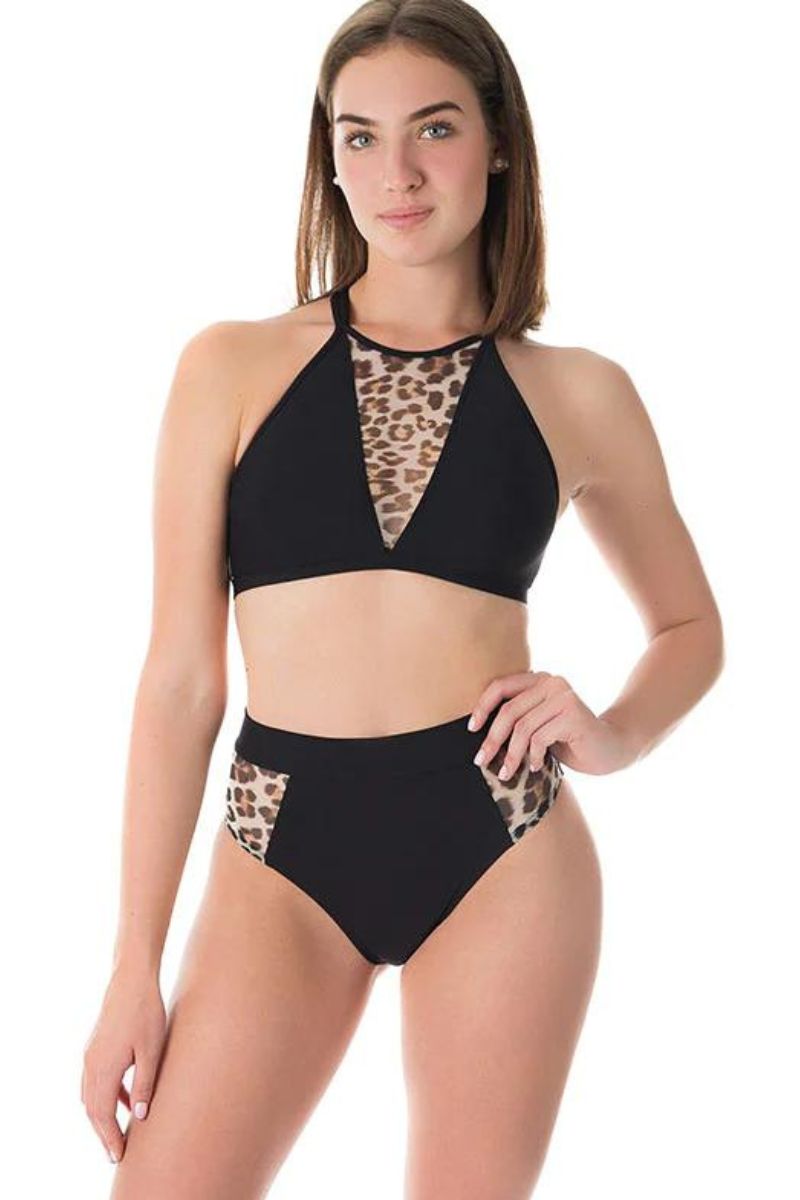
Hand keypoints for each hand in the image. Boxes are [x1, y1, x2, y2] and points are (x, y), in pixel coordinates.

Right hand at [81, 964, 165, 1164]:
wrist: (132, 979)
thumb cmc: (146, 1012)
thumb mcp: (151, 1051)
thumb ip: (144, 1084)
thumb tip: (140, 1115)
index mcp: (103, 1068)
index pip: (102, 1114)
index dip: (109, 1137)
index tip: (118, 1155)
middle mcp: (91, 1064)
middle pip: (92, 1109)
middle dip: (103, 1132)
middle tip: (116, 1152)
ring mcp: (91, 1054)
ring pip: (91, 1096)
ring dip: (102, 1115)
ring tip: (118, 1131)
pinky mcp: (96, 1046)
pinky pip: (95, 1080)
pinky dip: (105, 1095)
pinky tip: (125, 1099)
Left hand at [468, 671, 638, 777]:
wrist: (611, 749)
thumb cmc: (569, 740)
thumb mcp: (538, 726)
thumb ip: (517, 720)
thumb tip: (477, 732)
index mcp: (540, 680)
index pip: (501, 686)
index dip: (482, 707)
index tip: (471, 729)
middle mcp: (552, 682)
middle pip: (509, 710)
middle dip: (492, 739)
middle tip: (481, 761)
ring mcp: (564, 696)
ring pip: (522, 728)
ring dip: (512, 755)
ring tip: (508, 772)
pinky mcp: (573, 714)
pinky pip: (540, 738)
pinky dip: (533, 757)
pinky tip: (536, 767)